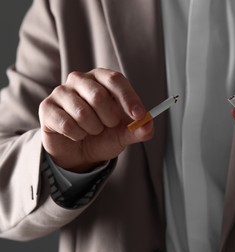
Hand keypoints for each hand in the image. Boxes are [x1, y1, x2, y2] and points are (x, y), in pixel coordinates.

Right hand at [39, 68, 153, 171]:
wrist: (79, 151)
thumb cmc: (103, 135)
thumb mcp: (124, 134)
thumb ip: (138, 130)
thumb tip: (148, 126)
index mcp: (102, 78)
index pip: (115, 80)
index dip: (128, 98)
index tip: (139, 115)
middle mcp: (80, 79)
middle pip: (98, 96)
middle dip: (109, 119)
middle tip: (108, 126)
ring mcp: (61, 92)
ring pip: (82, 113)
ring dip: (93, 129)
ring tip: (92, 130)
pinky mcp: (47, 107)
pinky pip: (67, 124)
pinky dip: (78, 135)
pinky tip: (77, 135)